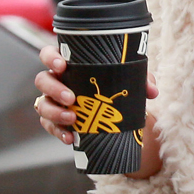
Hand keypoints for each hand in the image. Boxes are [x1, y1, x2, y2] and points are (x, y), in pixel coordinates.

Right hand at [34, 44, 161, 177]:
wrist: (114, 112)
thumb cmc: (115, 85)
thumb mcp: (129, 80)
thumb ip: (141, 80)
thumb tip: (151, 92)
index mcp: (69, 66)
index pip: (49, 55)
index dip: (51, 58)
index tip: (62, 65)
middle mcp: (56, 81)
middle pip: (42, 80)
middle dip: (54, 89)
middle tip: (71, 98)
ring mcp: (53, 101)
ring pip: (42, 105)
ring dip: (55, 112)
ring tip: (72, 119)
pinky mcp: (55, 120)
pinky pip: (50, 126)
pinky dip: (59, 132)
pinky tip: (70, 138)